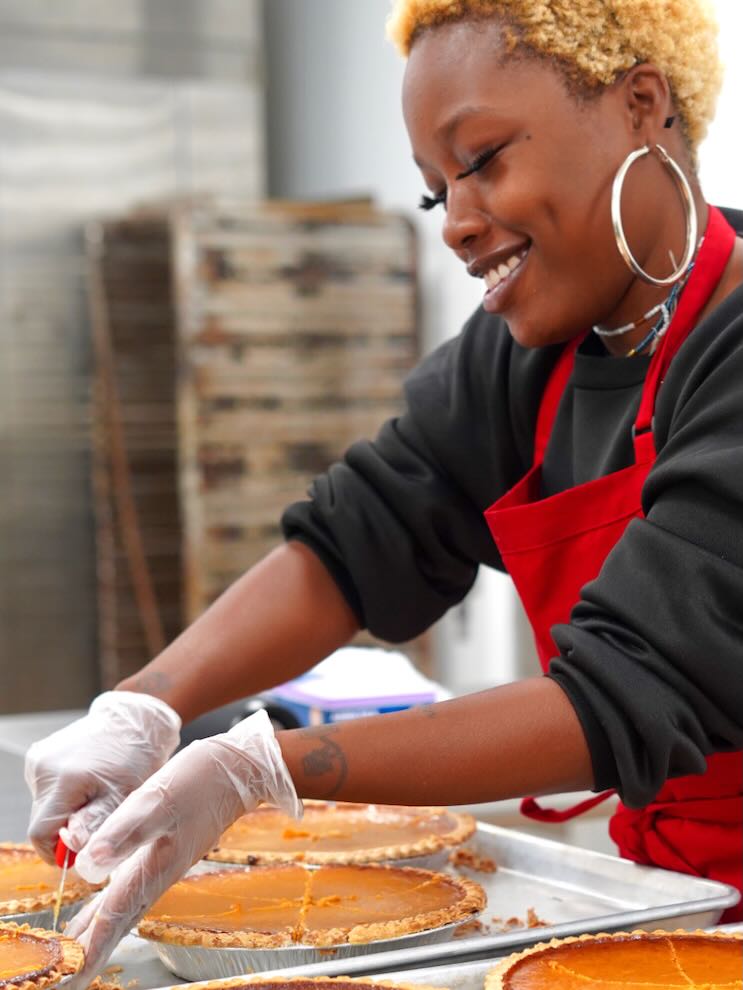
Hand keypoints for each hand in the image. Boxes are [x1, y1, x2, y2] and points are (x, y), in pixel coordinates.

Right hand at [25, 691, 180, 862]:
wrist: (133, 719)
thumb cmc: (136, 755)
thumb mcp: (125, 794)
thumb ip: (96, 824)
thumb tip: (72, 850)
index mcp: (64, 779)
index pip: (40, 833)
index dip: (58, 851)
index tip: (81, 852)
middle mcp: (43, 768)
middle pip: (41, 820)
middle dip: (66, 829)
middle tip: (97, 819)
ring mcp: (38, 760)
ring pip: (44, 806)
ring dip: (66, 810)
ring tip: (96, 795)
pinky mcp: (39, 755)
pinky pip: (47, 789)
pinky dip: (64, 795)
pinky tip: (87, 783)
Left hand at [65, 709, 300, 987]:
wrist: (242, 767)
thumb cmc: (203, 779)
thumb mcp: (160, 799)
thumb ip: (126, 831)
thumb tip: (88, 865)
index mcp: (156, 866)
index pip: (116, 917)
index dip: (91, 948)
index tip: (71, 978)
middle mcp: (158, 872)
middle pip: (120, 920)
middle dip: (92, 950)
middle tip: (67, 978)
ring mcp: (164, 862)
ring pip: (124, 906)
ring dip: (100, 931)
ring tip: (75, 953)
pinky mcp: (165, 849)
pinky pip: (130, 888)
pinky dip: (110, 904)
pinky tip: (100, 904)